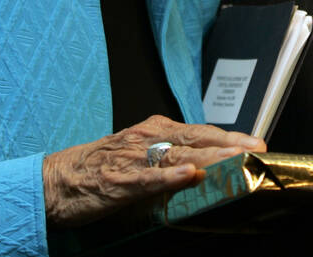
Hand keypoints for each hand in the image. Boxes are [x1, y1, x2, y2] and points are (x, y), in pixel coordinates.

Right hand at [42, 115, 265, 226]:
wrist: (54, 181)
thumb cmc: (97, 169)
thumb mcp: (139, 156)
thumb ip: (171, 158)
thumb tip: (207, 169)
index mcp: (154, 130)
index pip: (200, 132)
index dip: (230, 137)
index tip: (257, 144)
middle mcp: (147, 137)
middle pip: (197, 139)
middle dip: (230, 144)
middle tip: (258, 150)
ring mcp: (132, 158)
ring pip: (178, 155)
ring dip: (210, 157)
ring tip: (236, 159)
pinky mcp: (117, 180)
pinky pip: (147, 178)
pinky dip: (168, 176)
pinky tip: (189, 175)